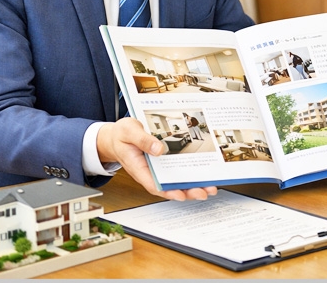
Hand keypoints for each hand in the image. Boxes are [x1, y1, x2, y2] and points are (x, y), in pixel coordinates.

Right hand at [96, 118, 217, 200]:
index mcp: (138, 167)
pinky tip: (203, 176)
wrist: (117, 135)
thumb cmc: (121, 135)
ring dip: (192, 186)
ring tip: (210, 188)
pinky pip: (177, 171)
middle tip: (205, 192)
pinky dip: (190, 175)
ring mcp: (157, 169)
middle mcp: (150, 171)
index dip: (168, 192)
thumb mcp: (128, 131)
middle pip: (169, 187)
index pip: (153, 184)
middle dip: (188, 191)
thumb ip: (142, 139)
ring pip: (176, 181)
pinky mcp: (163, 163)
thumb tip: (159, 148)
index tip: (181, 194)